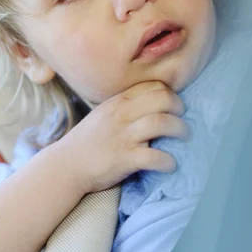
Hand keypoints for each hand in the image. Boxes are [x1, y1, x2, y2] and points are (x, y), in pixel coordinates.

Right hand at [56, 81, 189, 193]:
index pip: (152, 86)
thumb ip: (125, 106)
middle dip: (179, 107)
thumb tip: (154, 104)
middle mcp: (121, 115)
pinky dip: (168, 161)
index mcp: (117, 102)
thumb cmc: (88, 140)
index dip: (169, 93)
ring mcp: (123, 136)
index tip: (174, 104)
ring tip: (185, 136)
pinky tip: (171, 164)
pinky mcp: (124, 159)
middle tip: (182, 117)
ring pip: (162, 123)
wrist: (66, 165)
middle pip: (161, 99)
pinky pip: (154, 157)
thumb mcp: (104, 114)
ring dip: (180, 129)